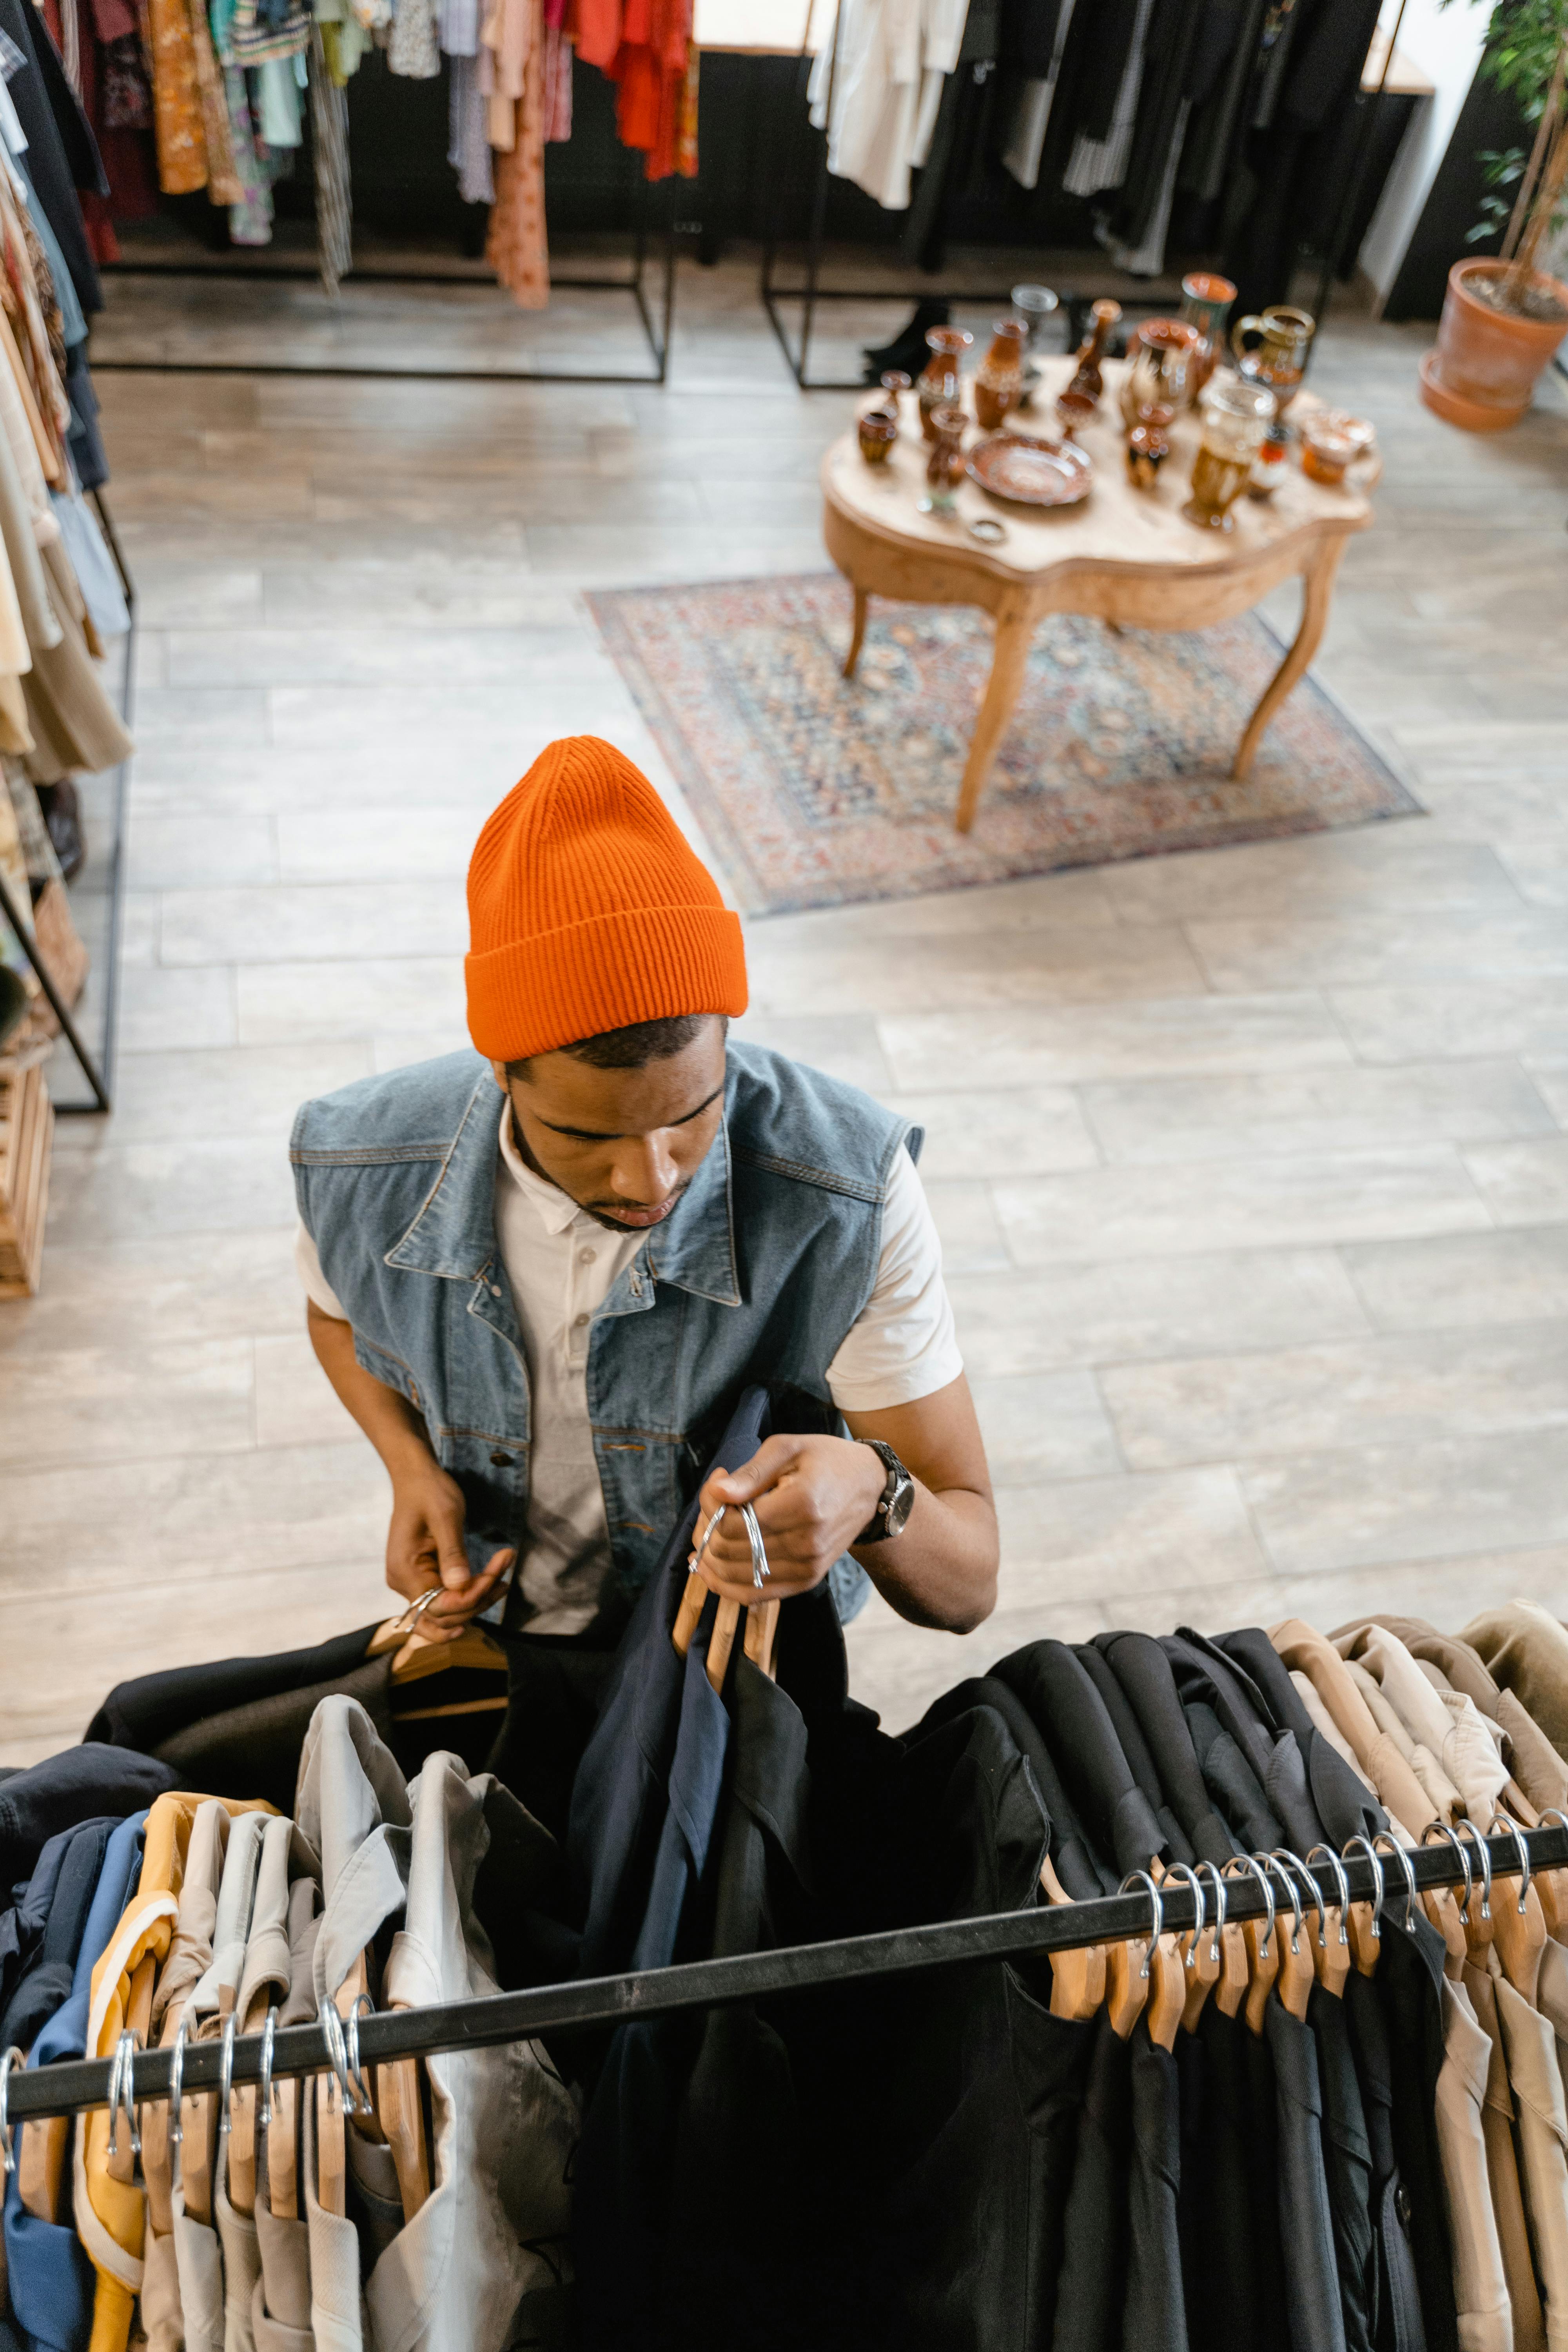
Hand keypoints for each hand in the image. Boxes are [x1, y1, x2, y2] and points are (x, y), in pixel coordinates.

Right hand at [386, 1460, 513, 1643]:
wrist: (416, 1478)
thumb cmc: (430, 1492)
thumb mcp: (446, 1517)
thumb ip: (453, 1553)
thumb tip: (461, 1587)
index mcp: (404, 1570)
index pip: (439, 1606)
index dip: (471, 1598)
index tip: (498, 1575)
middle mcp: (403, 1583)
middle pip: (443, 1615)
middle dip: (478, 1599)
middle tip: (505, 1573)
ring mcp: (410, 1583)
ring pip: (445, 1612)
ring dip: (476, 1602)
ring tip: (503, 1581)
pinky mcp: (421, 1578)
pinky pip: (444, 1599)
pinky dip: (467, 1596)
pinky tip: (489, 1585)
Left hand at [691, 1435, 886, 1604]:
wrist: (868, 1488)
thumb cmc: (826, 1461)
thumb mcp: (788, 1448)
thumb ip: (751, 1472)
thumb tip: (717, 1492)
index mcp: (802, 1505)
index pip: (734, 1523)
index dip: (711, 1505)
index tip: (717, 1482)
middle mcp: (807, 1543)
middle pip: (731, 1550)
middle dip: (707, 1528)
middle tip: (714, 1504)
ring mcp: (808, 1566)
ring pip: (736, 1575)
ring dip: (711, 1556)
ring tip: (711, 1529)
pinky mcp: (807, 1580)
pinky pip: (755, 1594)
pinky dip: (726, 1584)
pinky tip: (710, 1568)